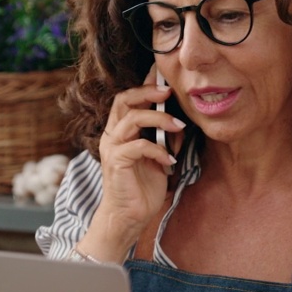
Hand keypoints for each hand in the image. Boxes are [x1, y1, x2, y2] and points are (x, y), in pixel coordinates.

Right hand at [87, 70, 185, 253]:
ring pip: (132, 119)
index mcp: (120, 131)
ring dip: (158, 119)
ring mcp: (112, 148)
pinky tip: (169, 161)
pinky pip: (138, 146)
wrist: (128, 217)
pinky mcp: (116, 162)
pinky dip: (158, 150)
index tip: (163, 75)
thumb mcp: (159, 158)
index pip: (128, 99)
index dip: (145, 84)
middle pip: (123, 99)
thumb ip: (165, 139)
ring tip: (178, 126)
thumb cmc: (142, 188)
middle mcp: (112, 135)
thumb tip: (179, 123)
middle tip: (168, 92)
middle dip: (147, 92)